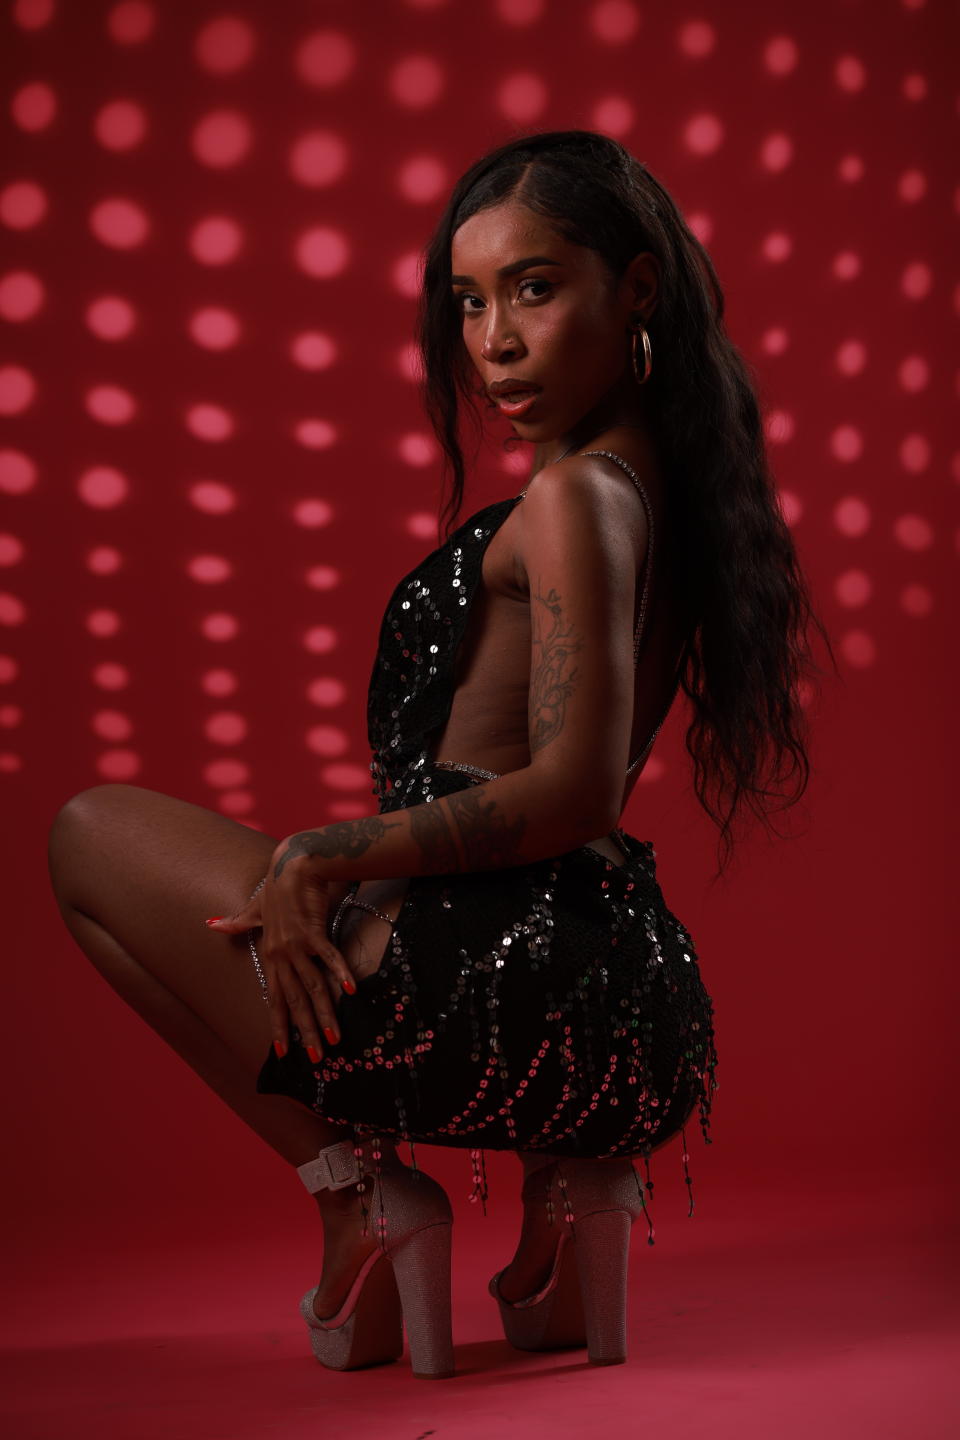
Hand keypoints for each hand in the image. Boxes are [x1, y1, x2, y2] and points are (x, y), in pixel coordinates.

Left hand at [206, 841, 356, 1061]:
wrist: (293, 864)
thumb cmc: (276, 886)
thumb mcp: (253, 908)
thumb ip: (235, 922)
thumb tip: (210, 924)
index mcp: (269, 954)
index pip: (274, 999)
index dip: (278, 1026)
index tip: (284, 1052)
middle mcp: (280, 954)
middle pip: (293, 1000)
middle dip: (304, 1031)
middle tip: (315, 1058)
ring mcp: (296, 944)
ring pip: (312, 986)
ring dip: (325, 1014)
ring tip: (335, 1038)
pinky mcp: (313, 931)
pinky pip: (329, 957)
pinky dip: (340, 973)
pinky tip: (351, 991)